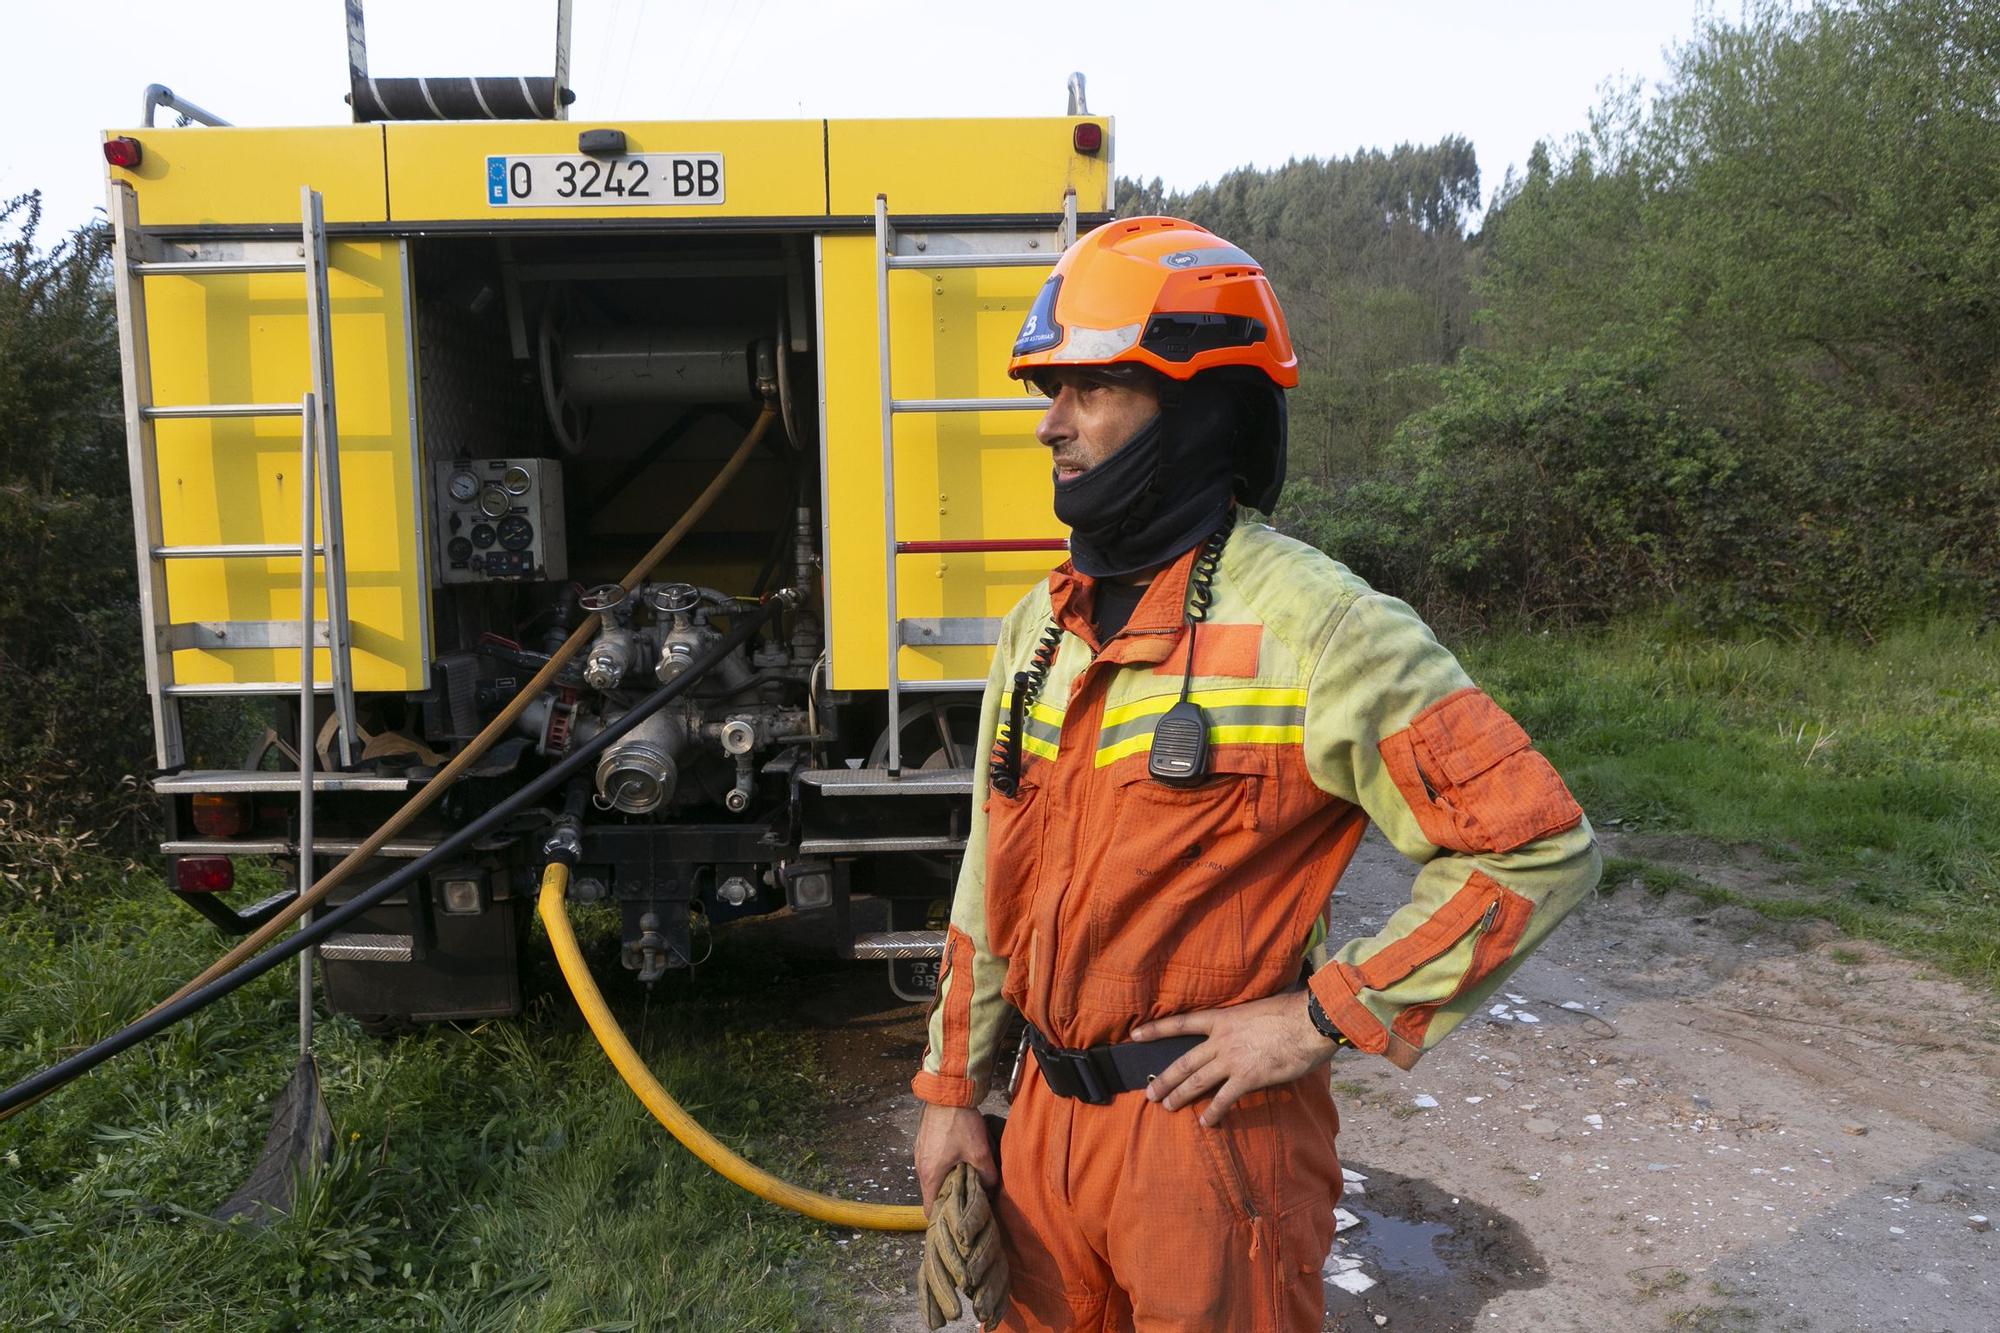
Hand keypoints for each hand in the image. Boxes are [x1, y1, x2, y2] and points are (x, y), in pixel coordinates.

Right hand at [914, 1102, 998, 1213]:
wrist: (947, 1092)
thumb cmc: (960, 1123)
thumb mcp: (980, 1152)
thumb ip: (987, 1176)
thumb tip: (988, 1188)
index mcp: (930, 1175)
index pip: (929, 1210)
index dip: (942, 1218)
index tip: (956, 1221)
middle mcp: (920, 1167)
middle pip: (930, 1194)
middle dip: (947, 1201)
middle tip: (966, 1202)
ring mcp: (919, 1154)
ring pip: (931, 1178)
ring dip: (945, 1183)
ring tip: (965, 1181)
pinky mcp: (923, 1142)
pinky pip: (931, 1164)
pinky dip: (942, 1169)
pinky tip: (957, 1162)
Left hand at [1132, 992, 1338, 1126]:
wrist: (1310, 1022)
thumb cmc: (1290, 1011)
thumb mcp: (1258, 1008)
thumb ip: (1244, 1020)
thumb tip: (1244, 1025)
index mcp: (1222, 1018)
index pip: (1181, 1024)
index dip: (1156, 1030)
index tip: (1135, 1035)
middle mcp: (1221, 1039)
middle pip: (1183, 1062)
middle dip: (1164, 1079)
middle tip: (1149, 1093)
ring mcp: (1232, 1060)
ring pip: (1197, 1081)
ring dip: (1180, 1096)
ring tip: (1167, 1107)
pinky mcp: (1248, 1078)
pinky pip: (1224, 1099)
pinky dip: (1213, 1112)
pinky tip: (1205, 1122)